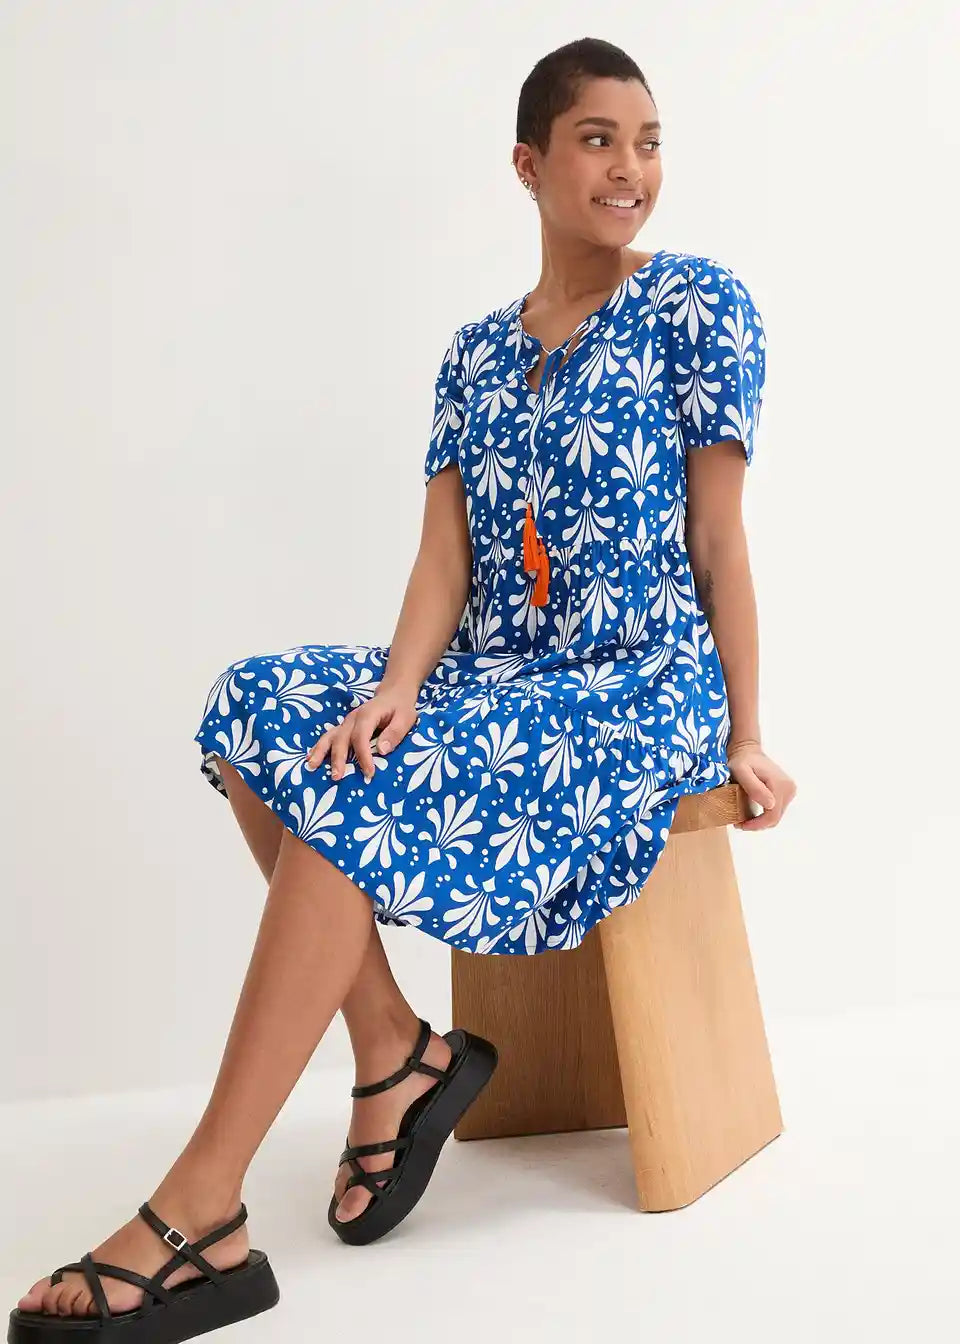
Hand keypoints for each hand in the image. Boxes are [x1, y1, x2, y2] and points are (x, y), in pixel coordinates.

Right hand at [304, 687, 419, 783]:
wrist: (393, 694)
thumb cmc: (400, 707)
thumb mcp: (405, 718)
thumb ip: (394, 733)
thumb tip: (382, 750)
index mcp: (368, 715)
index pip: (361, 737)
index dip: (363, 756)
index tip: (369, 773)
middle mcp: (353, 718)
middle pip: (341, 739)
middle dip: (338, 758)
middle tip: (336, 777)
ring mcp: (346, 722)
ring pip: (330, 736)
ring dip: (320, 752)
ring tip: (312, 766)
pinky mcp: (344, 727)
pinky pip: (329, 737)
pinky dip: (318, 748)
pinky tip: (310, 758)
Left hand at [726, 740, 796, 830]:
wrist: (748, 752)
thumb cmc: (742, 760)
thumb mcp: (741, 771)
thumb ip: (754, 787)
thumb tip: (770, 805)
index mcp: (780, 785)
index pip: (772, 815)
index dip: (757, 825)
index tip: (741, 825)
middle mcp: (789, 788)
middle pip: (775, 818)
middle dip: (758, 825)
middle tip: (740, 823)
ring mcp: (790, 790)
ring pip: (776, 815)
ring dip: (761, 821)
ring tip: (744, 818)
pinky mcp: (787, 792)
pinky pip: (776, 810)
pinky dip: (765, 815)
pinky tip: (753, 812)